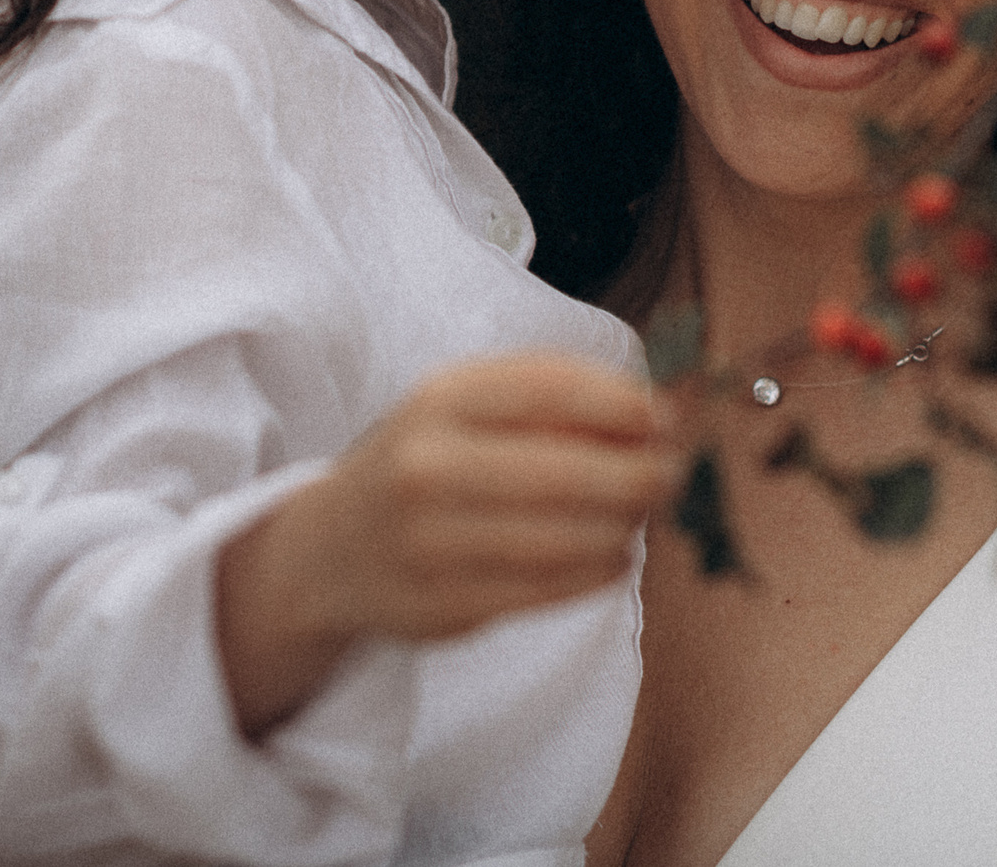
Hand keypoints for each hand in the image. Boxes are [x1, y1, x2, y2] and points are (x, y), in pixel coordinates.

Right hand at [215, 352, 678, 736]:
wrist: (327, 551)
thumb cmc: (420, 463)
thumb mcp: (458, 407)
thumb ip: (547, 398)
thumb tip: (658, 413)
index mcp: (437, 399)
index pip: (551, 389)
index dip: (623, 404)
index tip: (663, 418)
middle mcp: (427, 466)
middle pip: (570, 472)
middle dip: (641, 475)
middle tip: (670, 475)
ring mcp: (432, 543)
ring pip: (570, 539)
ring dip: (626, 528)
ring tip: (636, 517)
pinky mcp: (446, 608)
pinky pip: (555, 589)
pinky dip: (601, 571)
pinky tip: (609, 555)